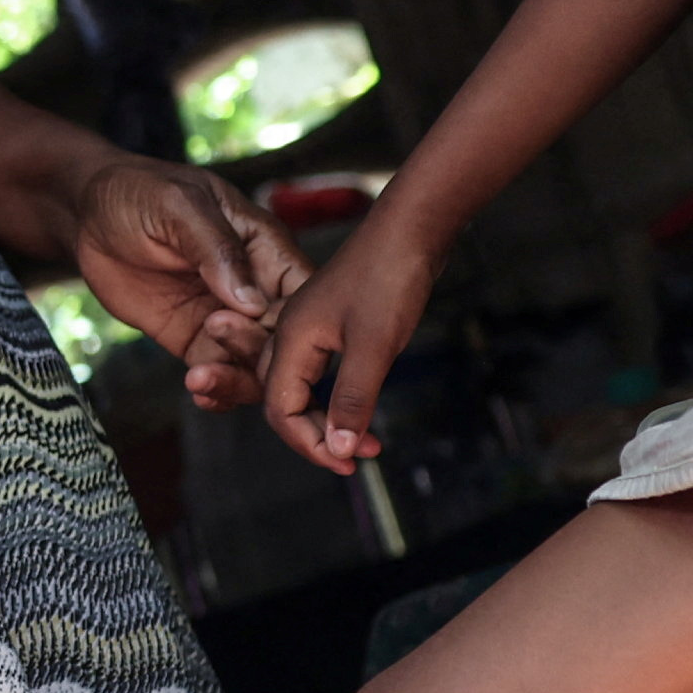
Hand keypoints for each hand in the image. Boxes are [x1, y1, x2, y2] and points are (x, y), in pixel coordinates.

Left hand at [68, 159, 308, 408]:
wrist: (88, 213)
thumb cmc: (140, 192)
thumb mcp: (180, 206)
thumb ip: (217, 249)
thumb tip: (251, 302)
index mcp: (267, 249)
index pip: (302, 295)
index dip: (293, 321)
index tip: (258, 325)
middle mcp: (255, 288)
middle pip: (282, 339)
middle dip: (259, 352)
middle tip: (214, 332)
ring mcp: (225, 317)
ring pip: (253, 365)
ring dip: (236, 380)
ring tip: (199, 378)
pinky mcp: (194, 339)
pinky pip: (217, 373)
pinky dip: (215, 390)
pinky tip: (197, 391)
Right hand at [261, 214, 437, 471]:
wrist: (412, 227)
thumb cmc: (390, 277)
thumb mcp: (375, 346)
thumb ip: (353, 401)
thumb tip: (340, 451)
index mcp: (290, 339)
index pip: (280, 410)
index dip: (309, 444)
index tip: (348, 465)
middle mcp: (292, 333)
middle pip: (285, 402)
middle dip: (316, 437)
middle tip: (358, 459)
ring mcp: (312, 327)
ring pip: (304, 387)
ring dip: (329, 419)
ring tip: (364, 443)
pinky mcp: (334, 323)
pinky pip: (322, 371)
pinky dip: (339, 397)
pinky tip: (362, 406)